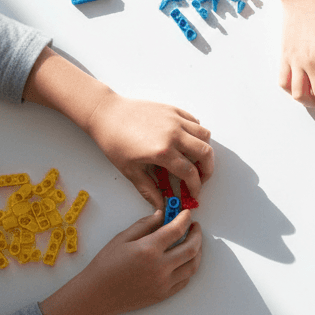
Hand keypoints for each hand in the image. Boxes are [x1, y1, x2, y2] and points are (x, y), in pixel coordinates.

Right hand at [40, 209, 201, 314]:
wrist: (98, 295)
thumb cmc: (106, 265)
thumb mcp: (122, 238)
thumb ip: (144, 225)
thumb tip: (161, 215)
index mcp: (148, 249)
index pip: (177, 230)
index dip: (185, 219)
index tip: (187, 213)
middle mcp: (160, 267)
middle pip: (191, 248)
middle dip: (197, 234)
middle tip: (194, 227)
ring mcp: (164, 283)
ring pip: (193, 265)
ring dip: (197, 251)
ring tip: (194, 243)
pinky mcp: (164, 294)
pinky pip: (185, 279)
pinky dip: (189, 267)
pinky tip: (185, 260)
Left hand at [84, 92, 213, 207]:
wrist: (106, 114)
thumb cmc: (114, 141)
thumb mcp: (130, 170)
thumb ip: (149, 190)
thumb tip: (160, 205)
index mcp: (162, 152)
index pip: (190, 173)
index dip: (196, 186)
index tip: (194, 193)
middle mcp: (174, 134)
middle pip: (205, 153)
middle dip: (207, 170)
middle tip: (200, 178)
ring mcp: (175, 120)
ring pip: (204, 135)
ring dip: (204, 150)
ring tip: (195, 159)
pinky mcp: (173, 110)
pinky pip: (194, 122)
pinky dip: (196, 133)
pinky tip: (186, 141)